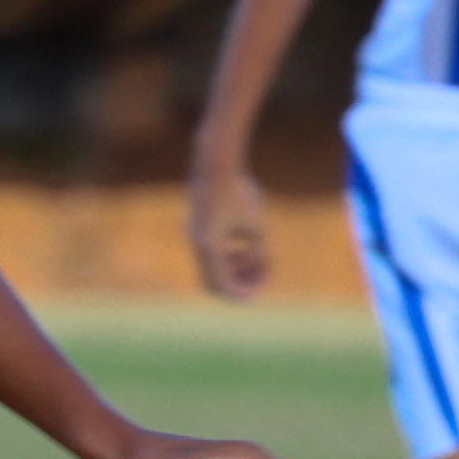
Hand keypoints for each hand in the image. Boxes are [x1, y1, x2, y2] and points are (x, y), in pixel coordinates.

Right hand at [186, 156, 270, 300]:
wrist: (217, 164)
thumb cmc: (239, 193)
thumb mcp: (256, 226)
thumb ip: (260, 253)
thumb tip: (263, 272)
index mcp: (210, 247)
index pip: (224, 284)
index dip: (242, 293)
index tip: (258, 294)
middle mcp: (198, 244)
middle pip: (214, 281)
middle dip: (237, 283)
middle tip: (259, 280)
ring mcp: (195, 235)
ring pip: (212, 267)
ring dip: (233, 269)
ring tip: (255, 261)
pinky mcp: (198, 226)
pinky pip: (211, 252)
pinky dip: (227, 256)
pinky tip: (245, 246)